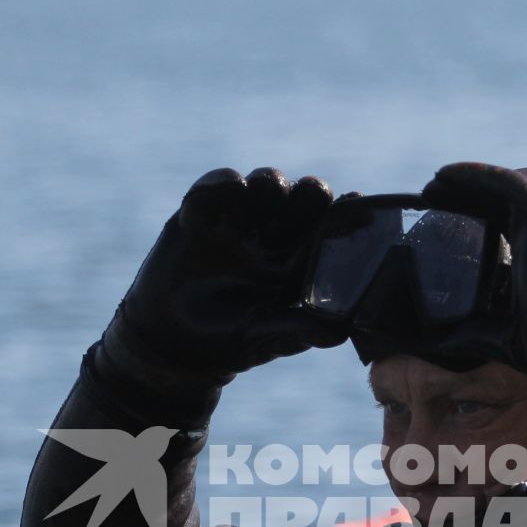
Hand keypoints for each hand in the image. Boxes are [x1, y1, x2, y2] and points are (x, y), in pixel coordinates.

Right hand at [112, 167, 346, 385]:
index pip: (326, 233)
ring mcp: (237, 224)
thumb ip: (298, 331)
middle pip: (301, 201)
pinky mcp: (199, 216)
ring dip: (270, 182)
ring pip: (263, 187)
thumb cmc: (225, 344)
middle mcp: (272, 239)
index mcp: (296, 266)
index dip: (343, 217)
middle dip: (309, 192)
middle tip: (311, 191)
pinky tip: (231, 189)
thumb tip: (340, 332)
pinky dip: (220, 184)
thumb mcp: (262, 339)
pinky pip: (211, 190)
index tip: (357, 201)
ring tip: (267, 190)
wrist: (169, 343)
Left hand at [419, 162, 526, 378]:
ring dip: (468, 181)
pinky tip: (448, 174)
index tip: (441, 213)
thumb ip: (474, 332)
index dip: (472, 212)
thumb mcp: (502, 335)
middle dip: (465, 194)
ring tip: (435, 182)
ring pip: (502, 186)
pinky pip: (506, 183)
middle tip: (432, 194)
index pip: (502, 221)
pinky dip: (477, 175)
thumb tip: (442, 343)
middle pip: (499, 200)